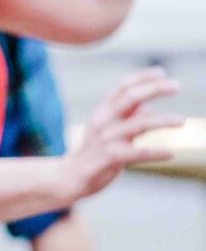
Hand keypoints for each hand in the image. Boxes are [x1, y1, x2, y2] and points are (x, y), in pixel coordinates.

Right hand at [63, 67, 180, 201]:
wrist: (70, 178)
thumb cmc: (93, 153)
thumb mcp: (109, 130)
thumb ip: (128, 118)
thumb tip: (150, 108)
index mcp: (103, 112)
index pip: (123, 87)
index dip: (143, 77)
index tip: (162, 72)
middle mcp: (104, 121)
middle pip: (130, 97)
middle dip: (155, 89)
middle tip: (177, 86)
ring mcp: (106, 139)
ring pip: (139, 124)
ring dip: (164, 120)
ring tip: (182, 121)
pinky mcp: (110, 158)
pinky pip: (138, 153)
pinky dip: (156, 153)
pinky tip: (171, 153)